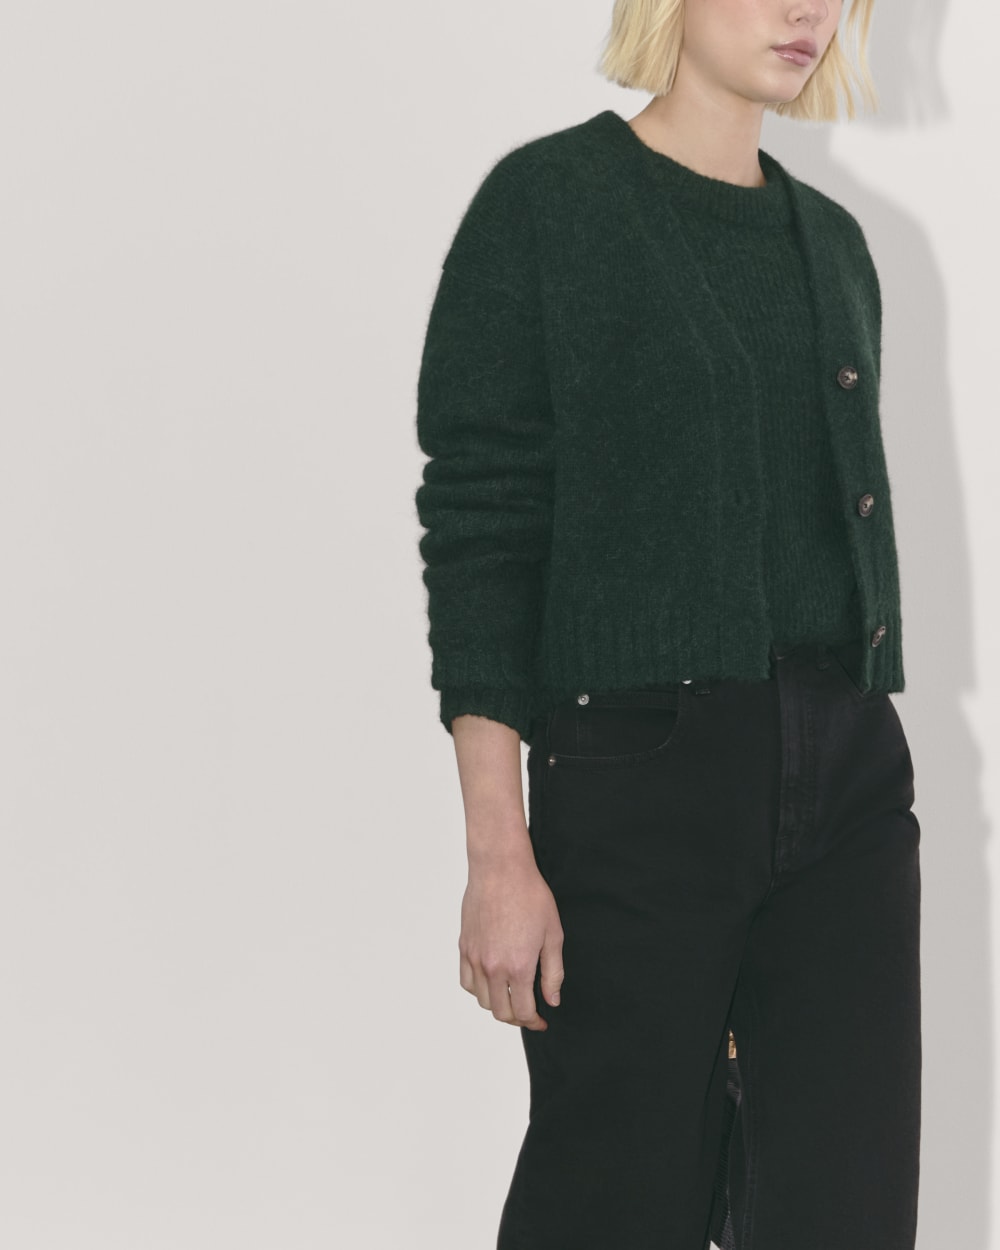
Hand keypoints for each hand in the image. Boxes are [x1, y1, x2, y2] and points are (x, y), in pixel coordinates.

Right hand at [459, 849, 563, 1029]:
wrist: (500, 869)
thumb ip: (553, 972)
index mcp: (518, 967)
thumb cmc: (530, 896)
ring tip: (510, 998)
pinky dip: (478, 990)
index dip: (534, 1022)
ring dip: (497, 1006)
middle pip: (500, 1012)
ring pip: (482, 1000)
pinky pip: (466, 981)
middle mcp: (493, 967)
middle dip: (517, 1019)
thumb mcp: (553, 935)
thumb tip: (552, 1000)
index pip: (523, 1011)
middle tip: (528, 1013)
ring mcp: (475, 957)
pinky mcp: (464, 946)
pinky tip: (490, 984)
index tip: (541, 1021)